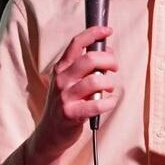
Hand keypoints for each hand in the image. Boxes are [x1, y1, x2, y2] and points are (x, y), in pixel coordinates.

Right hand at [32, 27, 118, 162]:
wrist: (50, 133)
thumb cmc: (65, 104)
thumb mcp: (69, 82)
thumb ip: (85, 67)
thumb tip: (107, 52)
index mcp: (61, 68)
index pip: (76, 43)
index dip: (94, 33)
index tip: (108, 31)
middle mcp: (61, 80)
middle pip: (90, 59)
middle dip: (109, 60)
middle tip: (114, 67)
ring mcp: (65, 97)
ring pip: (95, 81)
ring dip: (109, 83)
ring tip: (109, 88)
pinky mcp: (71, 114)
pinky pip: (97, 104)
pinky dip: (109, 103)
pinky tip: (109, 102)